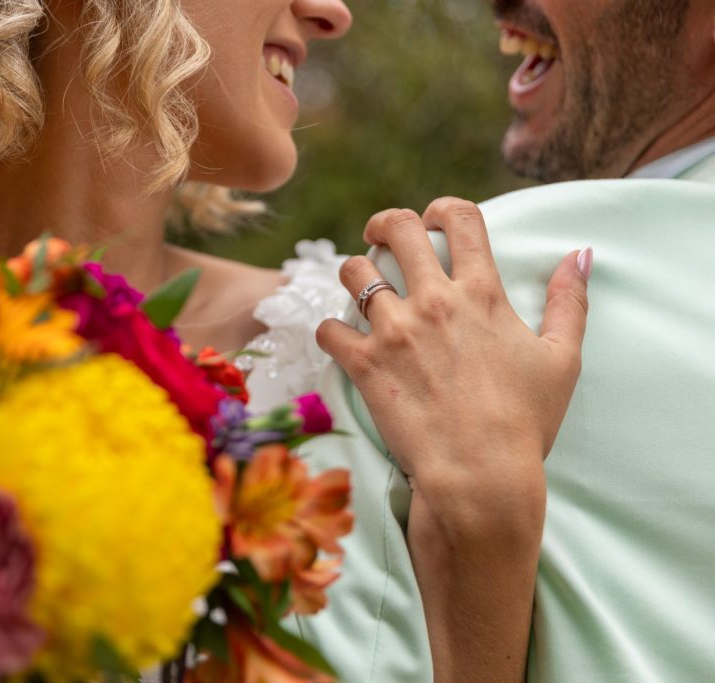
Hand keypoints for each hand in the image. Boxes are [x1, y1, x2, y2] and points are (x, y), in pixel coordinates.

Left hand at [315, 197, 590, 681]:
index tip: (432, 220)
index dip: (442, 209)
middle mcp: (434, 302)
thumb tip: (579, 255)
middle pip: (396, 229)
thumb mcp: (562, 358)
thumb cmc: (525, 421)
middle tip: (380, 236)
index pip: (459, 218)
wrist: (481, 474)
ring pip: (353, 271)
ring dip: (354, 273)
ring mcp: (394, 331)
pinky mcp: (364, 363)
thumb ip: (570, 301)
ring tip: (360, 287)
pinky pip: (328, 327)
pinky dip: (330, 330)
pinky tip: (342, 339)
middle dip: (384, 223)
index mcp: (481, 293)